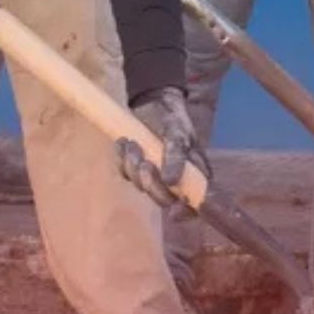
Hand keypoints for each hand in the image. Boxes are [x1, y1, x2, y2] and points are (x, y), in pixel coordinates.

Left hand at [118, 86, 202, 206]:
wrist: (152, 101)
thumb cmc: (172, 118)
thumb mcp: (178, 133)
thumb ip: (176, 157)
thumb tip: (171, 182)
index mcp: (193, 175)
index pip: (193, 205)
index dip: (185, 212)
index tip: (173, 212)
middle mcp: (174, 180)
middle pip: (163, 199)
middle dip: (151, 184)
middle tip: (145, 164)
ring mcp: (153, 175)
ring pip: (140, 186)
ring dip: (133, 167)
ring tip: (132, 144)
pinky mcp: (134, 168)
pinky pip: (124, 173)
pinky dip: (121, 159)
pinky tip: (123, 142)